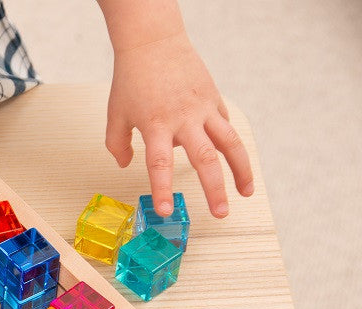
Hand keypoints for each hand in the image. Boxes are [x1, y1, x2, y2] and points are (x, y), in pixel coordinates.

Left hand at [105, 32, 252, 217]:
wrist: (154, 43)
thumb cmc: (132, 78)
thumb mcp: (115, 114)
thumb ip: (117, 144)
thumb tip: (126, 165)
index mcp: (156, 125)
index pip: (159, 165)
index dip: (163, 190)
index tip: (167, 211)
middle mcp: (184, 119)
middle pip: (204, 159)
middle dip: (215, 189)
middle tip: (220, 213)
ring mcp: (203, 109)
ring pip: (230, 143)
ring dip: (241, 170)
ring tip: (246, 193)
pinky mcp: (214, 100)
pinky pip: (225, 126)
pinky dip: (229, 145)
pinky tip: (233, 161)